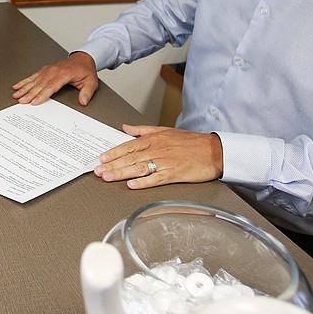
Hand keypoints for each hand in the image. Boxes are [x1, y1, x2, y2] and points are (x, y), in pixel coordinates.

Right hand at [12, 52, 99, 104]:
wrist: (83, 58)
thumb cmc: (85, 70)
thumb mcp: (91, 82)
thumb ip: (87, 92)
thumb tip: (83, 101)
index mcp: (64, 74)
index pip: (50, 87)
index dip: (42, 95)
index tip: (34, 101)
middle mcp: (54, 71)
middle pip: (39, 84)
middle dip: (29, 93)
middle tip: (21, 101)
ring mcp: (48, 69)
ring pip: (34, 80)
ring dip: (24, 88)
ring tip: (16, 95)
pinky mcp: (45, 70)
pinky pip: (33, 76)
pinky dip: (24, 81)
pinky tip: (17, 85)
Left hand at [94, 124, 222, 188]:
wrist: (214, 150)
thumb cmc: (191, 141)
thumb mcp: (165, 130)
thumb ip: (143, 131)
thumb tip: (125, 128)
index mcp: (154, 139)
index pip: (129, 146)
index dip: (114, 153)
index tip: (101, 158)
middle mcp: (157, 150)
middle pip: (130, 158)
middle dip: (112, 165)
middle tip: (98, 171)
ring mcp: (166, 162)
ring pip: (139, 168)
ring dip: (122, 173)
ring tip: (108, 178)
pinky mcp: (175, 174)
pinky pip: (156, 179)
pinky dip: (143, 182)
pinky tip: (132, 185)